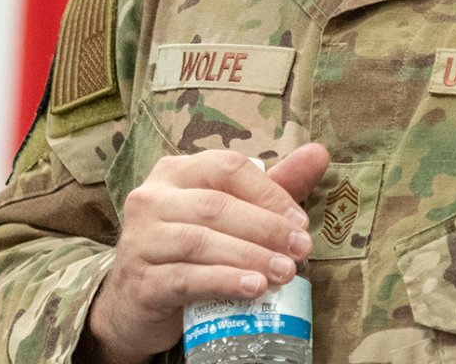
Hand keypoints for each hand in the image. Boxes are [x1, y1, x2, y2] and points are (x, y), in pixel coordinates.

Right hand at [80, 144, 330, 363]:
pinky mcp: (140, 282)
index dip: (269, 193)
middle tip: (301, 250)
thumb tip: (319, 153)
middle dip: (265, 228)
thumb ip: (271, 186)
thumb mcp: (228, 213)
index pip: (227, 168)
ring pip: (199, 242)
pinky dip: (223, 282)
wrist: (136, 302)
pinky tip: (252, 289)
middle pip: (215, 205)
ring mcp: (140, 241)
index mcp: (175, 172)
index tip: (301, 221)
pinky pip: (185, 278)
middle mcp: (151, 199)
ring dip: (249, 256)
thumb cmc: (188, 249)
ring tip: (285, 272)